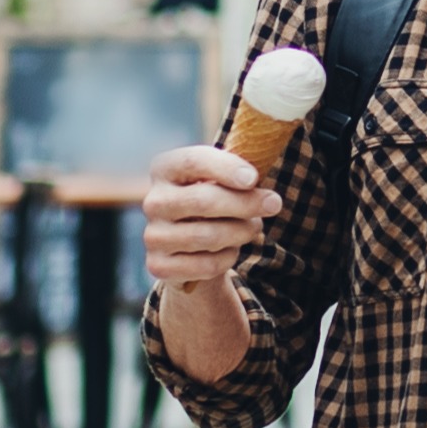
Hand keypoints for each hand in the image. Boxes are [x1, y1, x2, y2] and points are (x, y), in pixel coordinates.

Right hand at [140, 141, 274, 294]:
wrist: (190, 243)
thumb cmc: (213, 199)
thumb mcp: (222, 179)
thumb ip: (239, 176)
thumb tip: (263, 193)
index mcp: (164, 168)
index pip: (193, 161)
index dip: (225, 168)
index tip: (253, 178)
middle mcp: (153, 201)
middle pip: (204, 200)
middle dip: (246, 203)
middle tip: (273, 203)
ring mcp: (153, 236)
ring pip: (209, 236)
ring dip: (241, 232)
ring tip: (252, 227)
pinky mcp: (158, 265)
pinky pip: (206, 265)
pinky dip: (228, 258)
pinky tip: (230, 249)